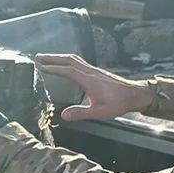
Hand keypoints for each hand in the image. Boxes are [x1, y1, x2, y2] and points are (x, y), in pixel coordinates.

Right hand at [34, 53, 152, 121]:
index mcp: (89, 80)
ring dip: (60, 58)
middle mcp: (91, 72)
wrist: (134, 95)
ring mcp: (94, 70)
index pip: (68, 71)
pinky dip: (68, 61)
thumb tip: (63, 115)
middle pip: (69, 60)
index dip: (54, 68)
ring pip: (74, 59)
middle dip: (53, 58)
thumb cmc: (119, 103)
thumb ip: (80, 113)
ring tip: (47, 59)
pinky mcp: (96, 72)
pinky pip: (79, 62)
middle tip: (38, 57)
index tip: (41, 67)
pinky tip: (65, 64)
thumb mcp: (99, 112)